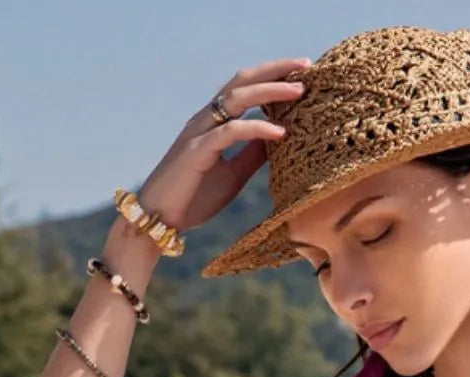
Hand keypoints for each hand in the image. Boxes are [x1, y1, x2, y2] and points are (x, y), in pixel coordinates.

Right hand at [135, 57, 310, 233]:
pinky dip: (257, 129)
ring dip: (270, 91)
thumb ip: (251, 154)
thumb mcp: (233, 174)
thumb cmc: (195, 197)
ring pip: (237, 99)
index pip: (246, 88)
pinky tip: (280, 133)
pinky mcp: (196, 151)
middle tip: (307, 66)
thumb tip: (277, 138)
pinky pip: (230, 133)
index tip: (302, 72)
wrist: (162, 218)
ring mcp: (200, 132)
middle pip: (242, 82)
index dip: (272, 77)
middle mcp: (206, 119)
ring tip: (299, 90)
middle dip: (275, 71)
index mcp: (214, 122)